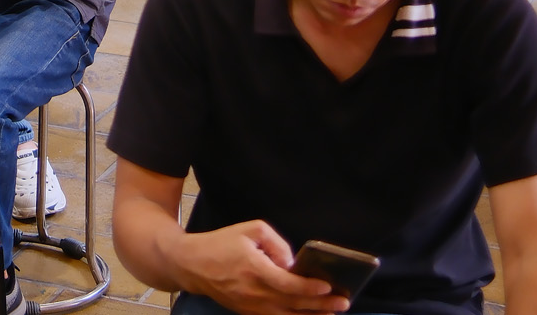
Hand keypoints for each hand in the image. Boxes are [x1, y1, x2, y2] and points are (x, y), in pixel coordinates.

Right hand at [184, 220, 347, 314]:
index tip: (328, 287)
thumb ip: (276, 243)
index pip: (288, 284)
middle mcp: (254, 293)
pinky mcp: (247, 313)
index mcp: (254, 269)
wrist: (192, 265)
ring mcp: (250, 307)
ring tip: (332, 313)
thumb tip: (293, 263)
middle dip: (320, 304)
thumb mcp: (250, 230)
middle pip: (293, 304)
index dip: (309, 288)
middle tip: (343, 302)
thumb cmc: (222, 243)